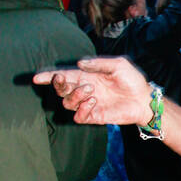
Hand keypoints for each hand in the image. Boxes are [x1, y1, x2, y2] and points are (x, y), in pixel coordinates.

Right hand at [34, 57, 151, 125]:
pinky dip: (81, 110)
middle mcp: (85, 90)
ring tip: (91, 91)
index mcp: (87, 76)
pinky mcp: (94, 116)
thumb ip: (98, 63)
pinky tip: (93, 102)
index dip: (48, 77)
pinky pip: (78, 117)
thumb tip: (79, 64)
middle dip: (58, 84)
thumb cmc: (132, 80)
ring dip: (74, 96)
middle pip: (61, 90)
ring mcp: (88, 104)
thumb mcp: (118, 64)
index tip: (36, 77)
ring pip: (67, 103)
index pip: (63, 76)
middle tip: (64, 79)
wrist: (144, 99)